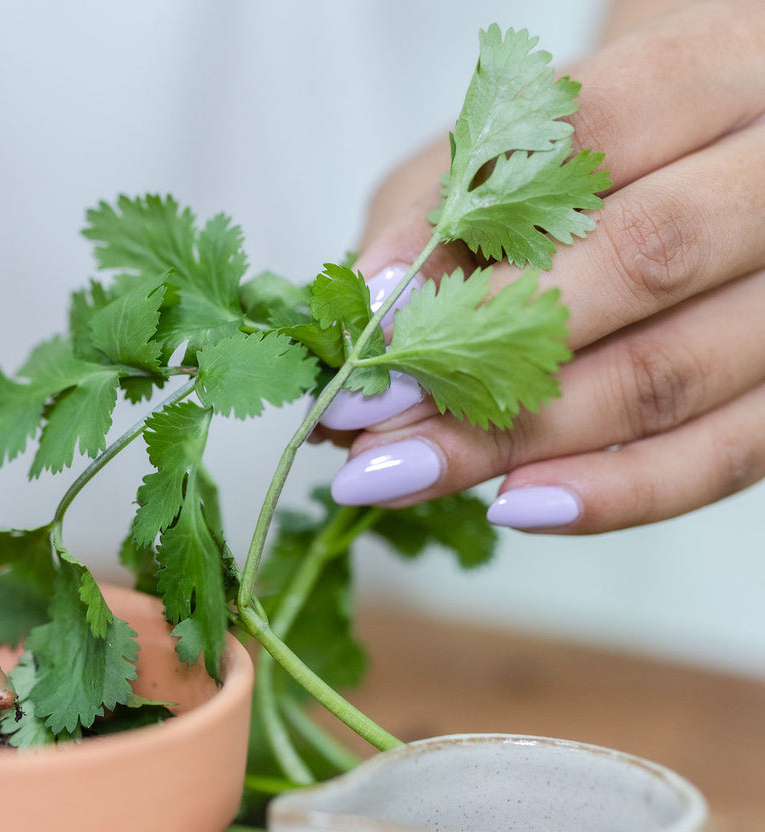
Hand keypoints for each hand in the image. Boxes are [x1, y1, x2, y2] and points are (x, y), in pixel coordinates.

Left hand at [320, 0, 764, 533]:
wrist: (730, 144)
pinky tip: (516, 506)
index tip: (371, 317)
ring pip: (681, 370)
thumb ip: (444, 205)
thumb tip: (368, 312)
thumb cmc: (611, 140)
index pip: (596, 137)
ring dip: (525, 438)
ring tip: (403, 472)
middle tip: (370, 415)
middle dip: (489, 349)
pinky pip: (730, 454)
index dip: (476, 233)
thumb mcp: (517, 137)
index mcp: (721, 62)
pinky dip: (617, 491)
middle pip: (648, 259)